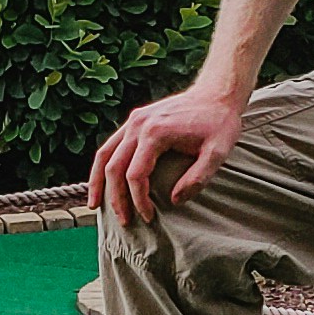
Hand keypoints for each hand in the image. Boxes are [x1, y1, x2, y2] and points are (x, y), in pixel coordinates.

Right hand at [90, 81, 248, 226]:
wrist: (217, 93)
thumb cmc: (219, 123)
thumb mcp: (217, 153)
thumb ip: (197, 178)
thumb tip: (174, 202)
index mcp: (156, 132)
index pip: (136, 175)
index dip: (139, 200)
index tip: (148, 217)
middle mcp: (138, 124)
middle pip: (114, 167)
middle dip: (116, 198)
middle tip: (124, 221)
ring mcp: (134, 120)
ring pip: (104, 154)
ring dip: (98, 182)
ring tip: (94, 205)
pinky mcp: (135, 120)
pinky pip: (111, 145)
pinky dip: (104, 165)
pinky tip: (103, 182)